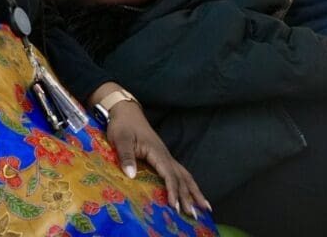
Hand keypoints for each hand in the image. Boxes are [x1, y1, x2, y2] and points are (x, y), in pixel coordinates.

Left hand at [104, 99, 210, 219]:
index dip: (172, 190)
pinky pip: (179, 172)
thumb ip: (126, 156)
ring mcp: (166, 155)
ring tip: (205, 207)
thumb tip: (132, 175)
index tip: (175, 206)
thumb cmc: (123, 125)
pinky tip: (192, 192)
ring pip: (184, 175)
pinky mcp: (163, 156)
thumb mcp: (121, 139)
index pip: (168, 173)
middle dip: (188, 196)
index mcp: (156, 152)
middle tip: (193, 215)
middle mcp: (165, 154)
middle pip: (181, 177)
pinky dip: (188, 183)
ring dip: (194, 191)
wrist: (126, 111)